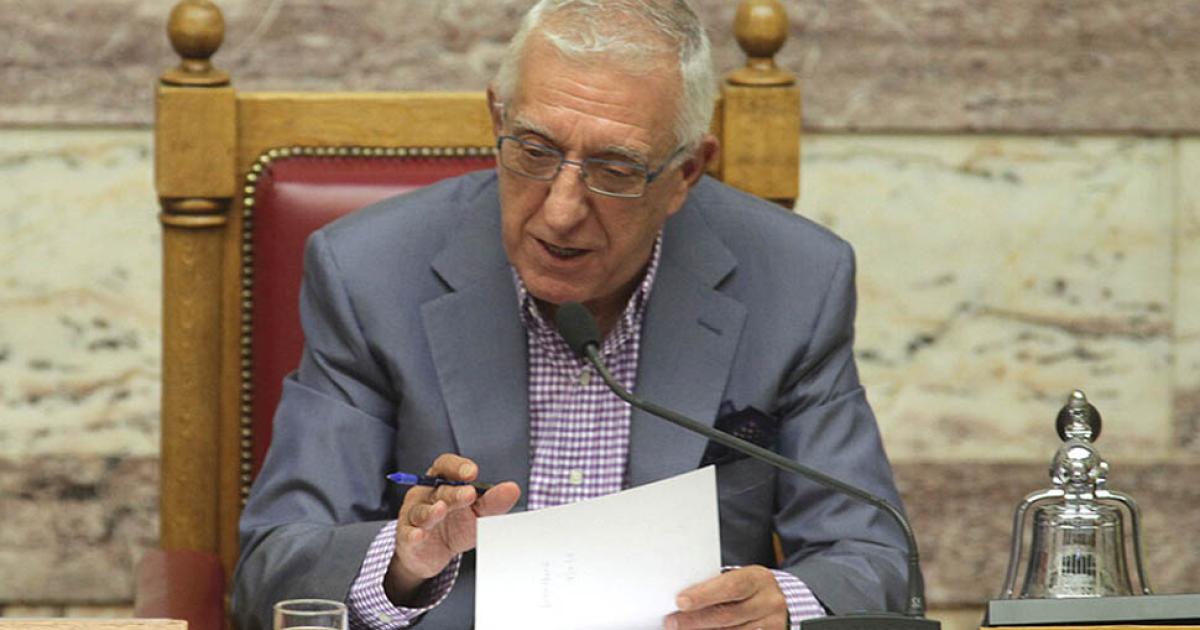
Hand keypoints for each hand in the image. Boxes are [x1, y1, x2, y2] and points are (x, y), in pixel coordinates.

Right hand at [384, 453, 520, 604]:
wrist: (435, 554)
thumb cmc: (457, 525)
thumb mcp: (478, 513)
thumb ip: (493, 501)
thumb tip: (513, 489)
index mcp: (443, 481)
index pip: (446, 465)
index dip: (458, 467)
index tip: (472, 472)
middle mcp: (426, 494)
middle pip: (439, 489)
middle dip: (454, 492)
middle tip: (469, 494)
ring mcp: (414, 515)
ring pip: (421, 511)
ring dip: (431, 511)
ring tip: (441, 510)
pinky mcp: (407, 536)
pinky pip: (408, 534)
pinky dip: (413, 534)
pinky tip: (419, 535)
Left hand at [664, 565, 787, 629]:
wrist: (781, 601)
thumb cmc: (748, 588)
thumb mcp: (738, 578)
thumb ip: (716, 586)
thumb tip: (681, 598)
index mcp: (757, 579)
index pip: (730, 586)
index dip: (704, 595)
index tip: (680, 601)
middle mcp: (768, 602)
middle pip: (728, 615)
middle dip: (695, 620)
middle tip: (671, 622)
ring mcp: (771, 624)